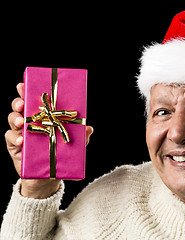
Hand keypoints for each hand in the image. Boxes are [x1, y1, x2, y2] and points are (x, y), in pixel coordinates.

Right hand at [5, 83, 93, 198]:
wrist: (50, 177)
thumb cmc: (60, 155)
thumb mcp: (73, 144)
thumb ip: (81, 136)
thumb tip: (89, 128)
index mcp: (42, 118)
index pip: (33, 101)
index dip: (26, 92)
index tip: (23, 85)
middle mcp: (29, 123)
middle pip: (19, 107)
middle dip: (18, 102)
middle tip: (22, 103)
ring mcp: (21, 134)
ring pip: (13, 120)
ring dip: (16, 118)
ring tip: (22, 121)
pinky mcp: (15, 147)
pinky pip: (11, 139)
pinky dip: (15, 138)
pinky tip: (22, 140)